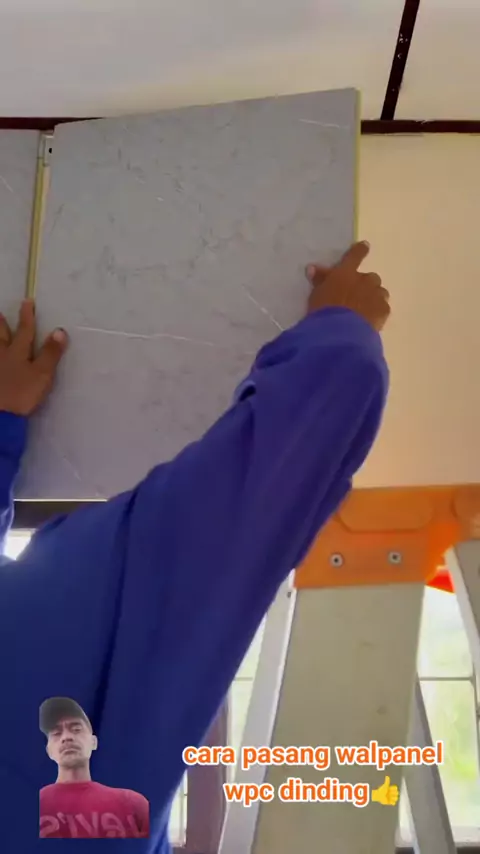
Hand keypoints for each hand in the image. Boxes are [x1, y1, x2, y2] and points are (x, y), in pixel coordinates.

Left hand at [0, 300, 67, 415]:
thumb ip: (50, 353)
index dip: (27, 316)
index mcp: (19, 352)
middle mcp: (3, 355)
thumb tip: (60, 330)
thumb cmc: (22, 393)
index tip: (27, 301)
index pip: (25, 330)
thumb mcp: (42, 374)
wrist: (0, 415)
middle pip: (2, 336)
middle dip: (2, 324)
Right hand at [305, 241, 389, 331]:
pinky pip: (383, 308)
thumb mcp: (316, 294)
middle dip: (365, 285)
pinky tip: (370, 321)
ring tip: (365, 311)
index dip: (360, 250)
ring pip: (380, 292)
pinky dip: (378, 312)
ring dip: (374, 297)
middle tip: (356, 297)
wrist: (339, 331)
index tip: (365, 246)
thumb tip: (313, 268)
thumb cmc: (324, 311)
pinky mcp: (383, 310)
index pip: (355, 256)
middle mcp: (364, 280)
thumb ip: (319, 280)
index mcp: (346, 273)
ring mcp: (376, 294)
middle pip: (371, 278)